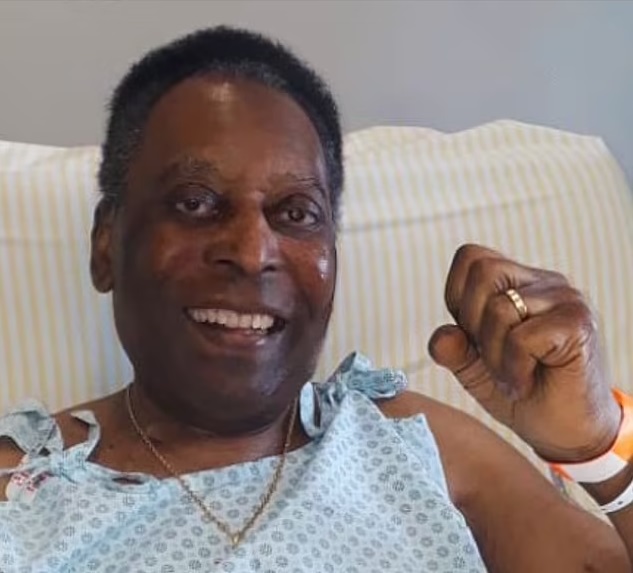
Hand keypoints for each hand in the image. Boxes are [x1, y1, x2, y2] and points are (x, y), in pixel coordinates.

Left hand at [428, 244, 621, 462]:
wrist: (568, 434)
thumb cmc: (525, 394)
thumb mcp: (475, 370)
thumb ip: (453, 349)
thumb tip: (442, 336)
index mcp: (518, 283)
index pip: (471, 258)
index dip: (457, 298)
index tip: (472, 337)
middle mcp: (543, 283)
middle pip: (484, 270)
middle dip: (472, 322)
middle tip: (490, 358)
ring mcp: (565, 299)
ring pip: (500, 307)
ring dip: (493, 355)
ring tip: (509, 377)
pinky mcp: (578, 324)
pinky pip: (522, 337)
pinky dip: (513, 368)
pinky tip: (524, 384)